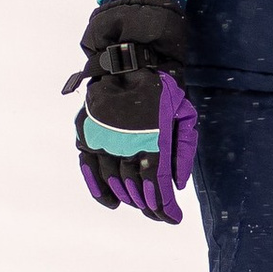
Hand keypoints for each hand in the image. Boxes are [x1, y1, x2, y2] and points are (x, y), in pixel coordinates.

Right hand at [65, 0, 197, 221]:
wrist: (132, 53)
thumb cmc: (165, 84)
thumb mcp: (184, 113)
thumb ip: (182, 149)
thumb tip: (175, 184)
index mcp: (151, 138)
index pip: (155, 186)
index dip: (164, 208)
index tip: (173, 218)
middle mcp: (124, 142)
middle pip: (135, 188)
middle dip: (150, 206)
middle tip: (160, 214)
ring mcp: (103, 137)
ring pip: (113, 180)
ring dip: (128, 198)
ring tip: (141, 206)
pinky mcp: (88, 130)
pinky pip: (88, 165)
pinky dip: (96, 186)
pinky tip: (110, 201)